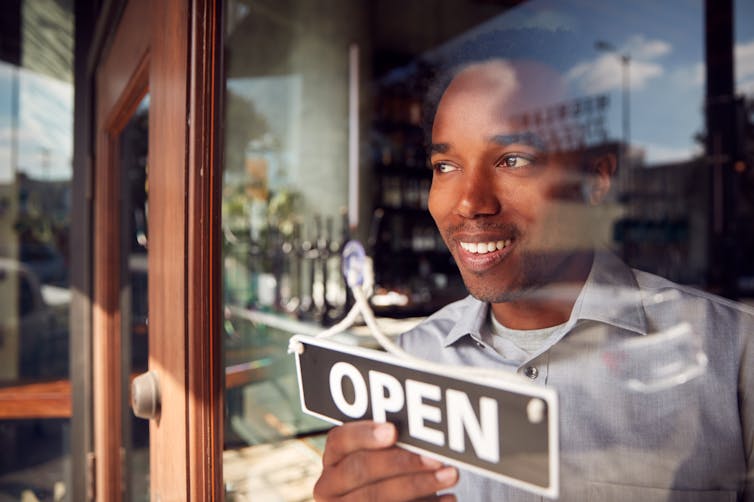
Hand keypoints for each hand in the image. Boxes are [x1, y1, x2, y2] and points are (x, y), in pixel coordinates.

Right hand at [313, 420, 457, 500]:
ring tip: (450, 475)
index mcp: (332, 461)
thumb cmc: (384, 477)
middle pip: (360, 469)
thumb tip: (420, 434)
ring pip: (376, 497)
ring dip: (418, 485)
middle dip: (401, 462)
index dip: (365, 434)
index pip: (339, 440)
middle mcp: (329, 487)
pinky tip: (448, 498)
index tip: (393, 431)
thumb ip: (390, 445)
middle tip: (436, 458)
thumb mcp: (379, 459)